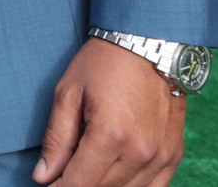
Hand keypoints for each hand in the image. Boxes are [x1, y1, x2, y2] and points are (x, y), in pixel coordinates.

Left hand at [34, 38, 184, 186]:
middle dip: (77, 186)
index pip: (79, 183)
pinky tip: (114, 180)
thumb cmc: (104, 65)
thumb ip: (56, 139)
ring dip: (103, 186)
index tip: (47, 186)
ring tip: (85, 173)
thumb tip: (43, 176)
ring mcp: (161, 156)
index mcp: (110, 136)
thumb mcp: (68, 94)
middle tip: (60, 178)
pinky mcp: (174, 155)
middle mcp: (140, 152)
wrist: (150, 45)